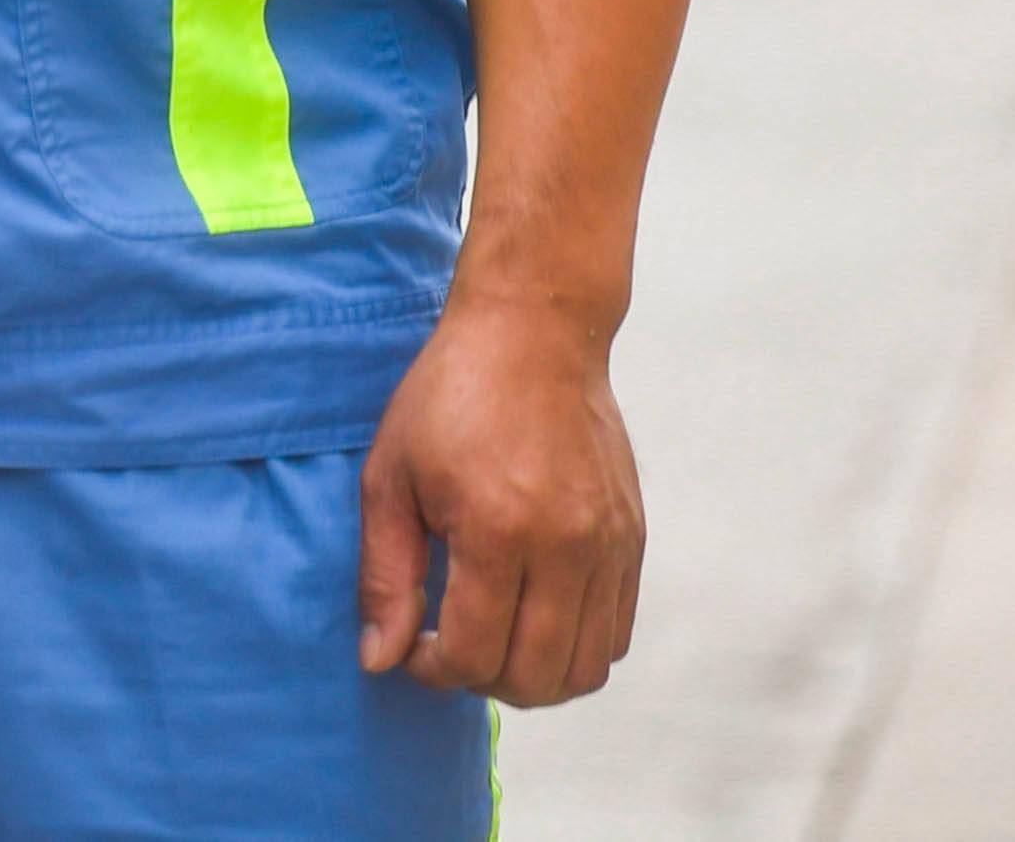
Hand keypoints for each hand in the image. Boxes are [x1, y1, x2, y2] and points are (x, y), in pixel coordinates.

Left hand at [358, 286, 644, 705]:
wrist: (534, 333)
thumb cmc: (448, 397)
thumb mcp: (389, 476)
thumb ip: (385, 575)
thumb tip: (380, 658)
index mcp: (498, 529)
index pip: (477, 656)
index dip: (434, 670)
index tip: (413, 646)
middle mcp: (567, 546)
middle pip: (538, 678)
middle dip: (483, 682)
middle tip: (450, 646)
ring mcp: (610, 546)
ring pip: (587, 669)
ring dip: (535, 676)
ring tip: (493, 637)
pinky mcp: (634, 540)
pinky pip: (617, 633)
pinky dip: (576, 647)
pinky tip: (533, 614)